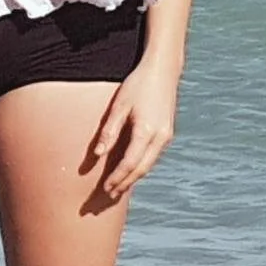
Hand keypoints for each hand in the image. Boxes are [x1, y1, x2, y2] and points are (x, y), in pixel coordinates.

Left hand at [90, 57, 179, 198]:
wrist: (163, 70)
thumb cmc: (138, 85)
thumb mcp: (119, 105)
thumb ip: (109, 131)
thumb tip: (97, 155)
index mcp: (147, 131)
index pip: (130, 163)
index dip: (117, 178)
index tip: (104, 188)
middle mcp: (160, 137)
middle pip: (141, 169)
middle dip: (126, 183)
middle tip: (110, 195)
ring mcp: (167, 136)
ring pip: (149, 164)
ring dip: (134, 177)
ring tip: (119, 186)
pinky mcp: (168, 132)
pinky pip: (154, 156)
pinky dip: (142, 166)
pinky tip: (132, 169)